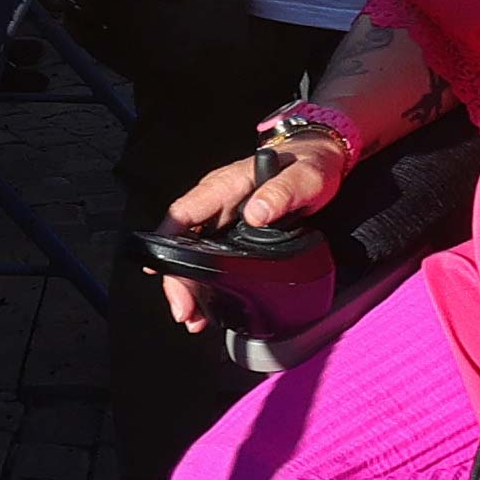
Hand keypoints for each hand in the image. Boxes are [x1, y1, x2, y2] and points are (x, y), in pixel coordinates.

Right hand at [154, 140, 351, 329]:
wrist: (321, 160)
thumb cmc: (310, 164)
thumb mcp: (305, 178)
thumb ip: (283, 192)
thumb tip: (256, 214)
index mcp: (226, 185)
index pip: (185, 212)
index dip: (165, 241)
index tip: (158, 269)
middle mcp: (217, 202)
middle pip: (182, 240)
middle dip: (178, 277)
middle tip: (184, 311)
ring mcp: (223, 218)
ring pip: (193, 254)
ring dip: (190, 286)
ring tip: (194, 318)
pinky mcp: (232, 232)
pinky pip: (210, 257)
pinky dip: (206, 283)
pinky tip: (208, 306)